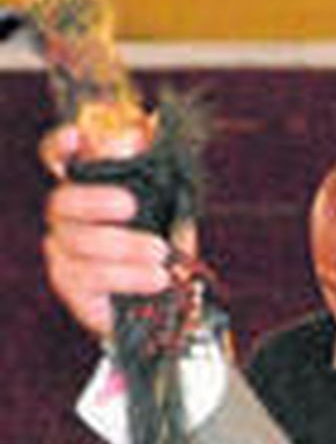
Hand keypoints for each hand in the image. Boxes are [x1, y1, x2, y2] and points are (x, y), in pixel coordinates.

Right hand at [40, 124, 181, 338]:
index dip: (60, 146)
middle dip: (96, 200)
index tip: (76, 136)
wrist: (163, 307)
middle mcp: (67, 220)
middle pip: (63, 202)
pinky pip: (91, 276)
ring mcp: (63, 253)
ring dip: (126, 246)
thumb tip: (168, 170)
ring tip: (161, 253)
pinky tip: (157, 278)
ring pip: (81, 242)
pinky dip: (129, 276)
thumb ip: (163, 195)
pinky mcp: (71, 286)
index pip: (58, 162)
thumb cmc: (162, 254)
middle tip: (131, 205)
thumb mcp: (169, 220)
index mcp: (87, 193)